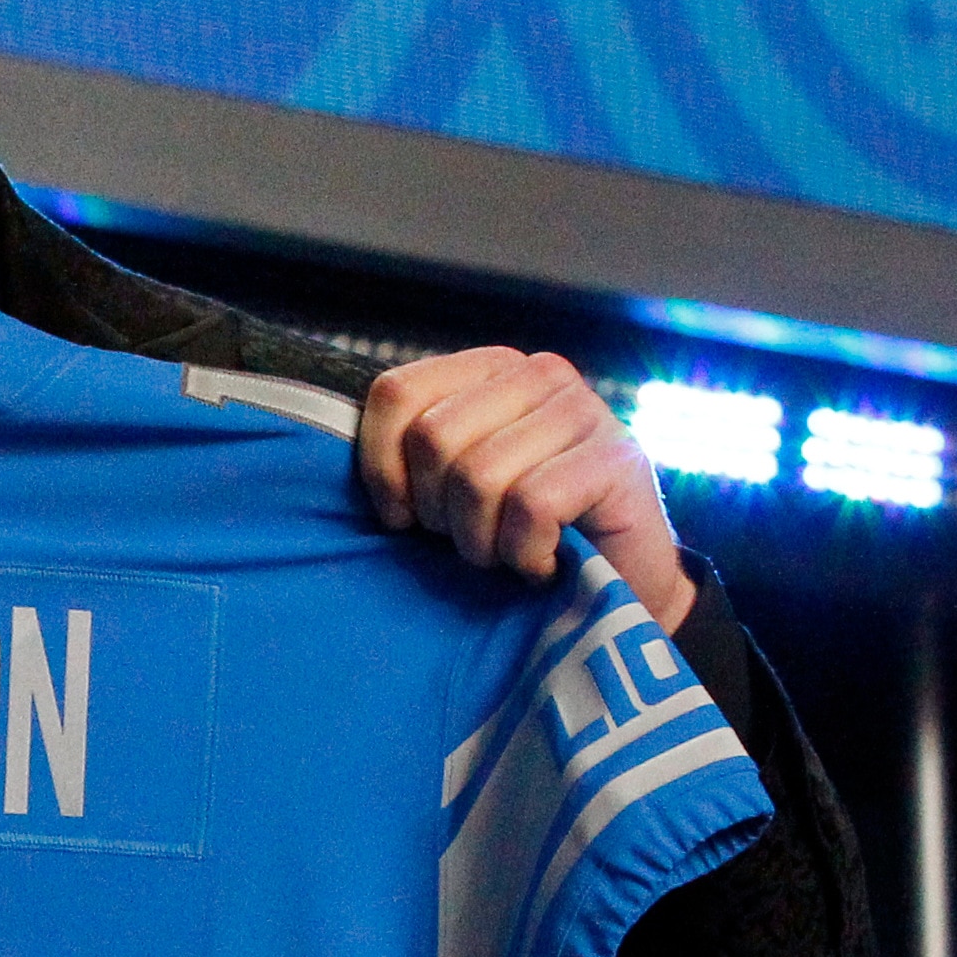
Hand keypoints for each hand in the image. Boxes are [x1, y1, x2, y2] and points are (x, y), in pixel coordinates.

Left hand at [356, 348, 698, 633]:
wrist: (626, 587)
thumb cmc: (526, 539)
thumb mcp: (459, 487)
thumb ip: (416, 455)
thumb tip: (330, 454)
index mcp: (489, 369)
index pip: (396, 393)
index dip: (383, 468)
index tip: (402, 519)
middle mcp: (538, 374)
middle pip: (434, 438)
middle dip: (440, 513)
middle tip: (472, 543)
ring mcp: (583, 410)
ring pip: (480, 476)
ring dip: (483, 542)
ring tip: (507, 556)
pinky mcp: (617, 459)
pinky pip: (531, 507)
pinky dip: (525, 555)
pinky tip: (543, 563)